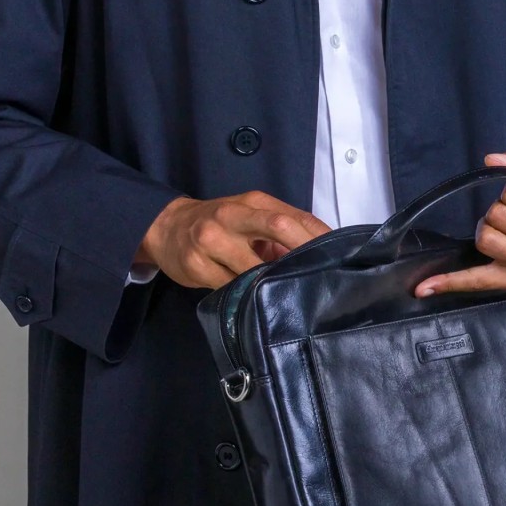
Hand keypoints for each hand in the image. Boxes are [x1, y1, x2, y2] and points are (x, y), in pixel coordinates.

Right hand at [136, 191, 331, 290]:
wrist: (166, 226)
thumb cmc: (218, 222)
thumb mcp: (249, 216)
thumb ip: (281, 231)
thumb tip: (318, 253)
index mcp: (252, 202)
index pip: (293, 216)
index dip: (319, 236)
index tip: (339, 255)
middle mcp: (232, 216)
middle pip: (278, 227)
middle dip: (304, 251)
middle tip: (323, 275)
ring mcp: (211, 240)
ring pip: (252, 267)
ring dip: (273, 282)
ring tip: (291, 295)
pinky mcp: (195, 265)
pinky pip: (229, 287)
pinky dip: (246, 296)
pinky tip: (256, 302)